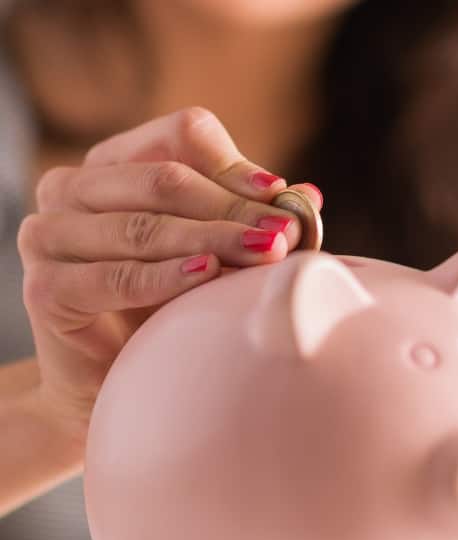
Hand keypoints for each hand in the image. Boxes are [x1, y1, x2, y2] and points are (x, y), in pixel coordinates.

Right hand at [17, 106, 322, 446]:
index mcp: (114, 164)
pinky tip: (206, 275)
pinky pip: (116, 277)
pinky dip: (165, 277)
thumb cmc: (165, 310)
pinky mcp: (45, 287)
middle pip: (166, 179)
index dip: (235, 166)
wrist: (111, 381)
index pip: (179, 137)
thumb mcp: (212, 256)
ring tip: (265, 253)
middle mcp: (73, 189)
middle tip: (285, 235)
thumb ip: (249, 222)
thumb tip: (309, 195)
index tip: (280, 199)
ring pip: (144, 226)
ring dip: (211, 239)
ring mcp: (49, 234)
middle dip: (234, 208)